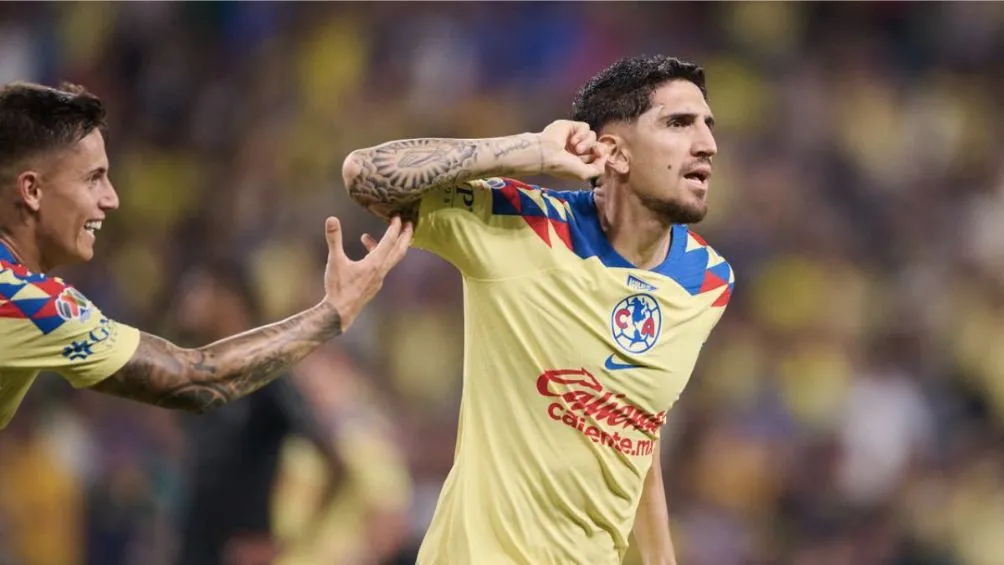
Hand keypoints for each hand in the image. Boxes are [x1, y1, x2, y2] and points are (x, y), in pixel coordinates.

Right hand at [323, 216, 412, 330]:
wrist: (339, 312)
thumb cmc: (338, 287)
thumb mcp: (334, 261)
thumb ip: (334, 239)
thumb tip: (331, 219)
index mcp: (374, 264)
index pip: (389, 241)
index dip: (394, 227)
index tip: (398, 216)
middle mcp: (381, 271)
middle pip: (399, 251)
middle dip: (405, 236)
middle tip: (410, 223)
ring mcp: (378, 279)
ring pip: (389, 259)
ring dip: (386, 247)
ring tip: (366, 238)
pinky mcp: (373, 285)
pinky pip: (381, 267)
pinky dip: (376, 257)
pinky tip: (361, 257)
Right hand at [535, 120, 607, 180]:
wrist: (546, 154)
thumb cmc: (562, 166)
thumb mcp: (584, 174)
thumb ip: (598, 169)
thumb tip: (605, 157)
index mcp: (579, 160)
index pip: (597, 155)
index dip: (601, 155)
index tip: (600, 156)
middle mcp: (577, 149)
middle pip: (597, 144)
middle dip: (598, 148)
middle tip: (595, 151)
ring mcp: (574, 137)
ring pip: (592, 136)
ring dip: (587, 143)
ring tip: (577, 149)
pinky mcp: (571, 126)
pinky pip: (585, 127)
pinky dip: (581, 134)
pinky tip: (573, 141)